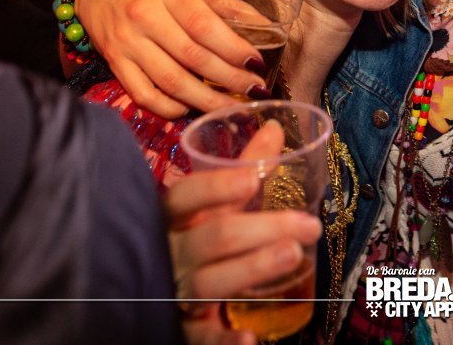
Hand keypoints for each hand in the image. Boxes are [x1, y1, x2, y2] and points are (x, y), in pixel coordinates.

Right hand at [74, 0, 268, 117]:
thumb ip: (224, 4)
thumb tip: (266, 25)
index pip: (204, 25)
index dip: (233, 48)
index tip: (256, 63)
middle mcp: (145, 17)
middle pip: (192, 57)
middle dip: (228, 78)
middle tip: (254, 91)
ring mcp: (128, 43)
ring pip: (170, 81)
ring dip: (205, 100)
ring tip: (231, 108)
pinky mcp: (114, 64)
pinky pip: (144, 94)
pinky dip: (169, 108)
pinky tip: (190, 109)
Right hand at [167, 122, 322, 344]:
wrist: (143, 293)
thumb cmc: (188, 237)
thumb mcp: (208, 205)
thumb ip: (240, 169)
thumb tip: (273, 129)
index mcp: (170, 216)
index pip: (184, 197)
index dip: (215, 189)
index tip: (252, 179)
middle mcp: (168, 252)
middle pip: (212, 238)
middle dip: (262, 230)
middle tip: (309, 226)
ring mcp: (171, 291)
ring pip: (209, 282)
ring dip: (253, 269)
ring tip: (293, 255)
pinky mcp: (179, 328)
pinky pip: (199, 338)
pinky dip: (223, 341)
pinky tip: (248, 338)